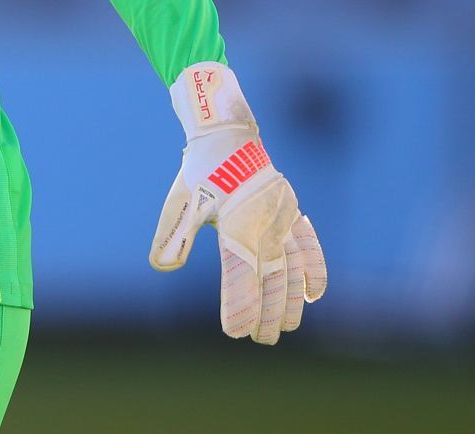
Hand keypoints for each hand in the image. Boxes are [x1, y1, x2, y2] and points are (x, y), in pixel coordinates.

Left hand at [150, 63, 327, 343]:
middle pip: (271, 278)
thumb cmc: (200, 170)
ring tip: (287, 327)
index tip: (236, 332)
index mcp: (237, 223)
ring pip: (292, 267)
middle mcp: (266, 223)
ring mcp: (284, 218)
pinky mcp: (292, 212)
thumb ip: (174, 234)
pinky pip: (308, 245)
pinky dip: (313, 269)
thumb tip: (160, 266)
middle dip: (267, 312)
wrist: (228, 134)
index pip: (240, 274)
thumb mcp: (182, 200)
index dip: (239, 304)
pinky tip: (314, 294)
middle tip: (262, 340)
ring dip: (291, 299)